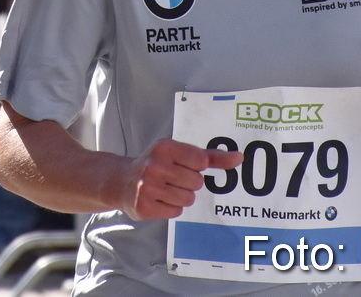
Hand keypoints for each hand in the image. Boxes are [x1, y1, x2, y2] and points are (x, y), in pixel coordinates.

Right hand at [116, 139, 241, 220]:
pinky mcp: (145, 206)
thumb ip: (211, 156)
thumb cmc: (156, 165)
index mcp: (164, 148)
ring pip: (188, 199)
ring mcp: (147, 187)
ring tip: (164, 190)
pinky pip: (176, 211)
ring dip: (180, 197)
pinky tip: (158, 200)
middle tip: (171, 179)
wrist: (121, 181)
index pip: (201, 161)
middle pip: (196, 183)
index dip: (196, 167)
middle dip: (189, 184)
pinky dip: (171, 208)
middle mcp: (154, 166)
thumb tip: (239, 157)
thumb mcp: (179, 154)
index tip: (182, 165)